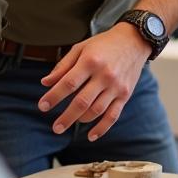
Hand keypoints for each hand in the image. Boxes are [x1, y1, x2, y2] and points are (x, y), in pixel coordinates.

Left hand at [37, 25, 148, 140]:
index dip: (54, 96)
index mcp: (90, 61)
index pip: (68, 83)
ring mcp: (116, 86)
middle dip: (66, 117)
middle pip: (82, 101)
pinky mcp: (125, 94)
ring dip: (80, 121)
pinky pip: (113, 115)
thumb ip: (63, 66)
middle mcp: (104, 75)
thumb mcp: (81, 48)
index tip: (42, 106)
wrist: (134, 41)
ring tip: (67, 125)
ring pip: (96, 110)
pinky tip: (91, 136)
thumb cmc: (103, 44)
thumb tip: (45, 83)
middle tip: (55, 127)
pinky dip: (102, 128)